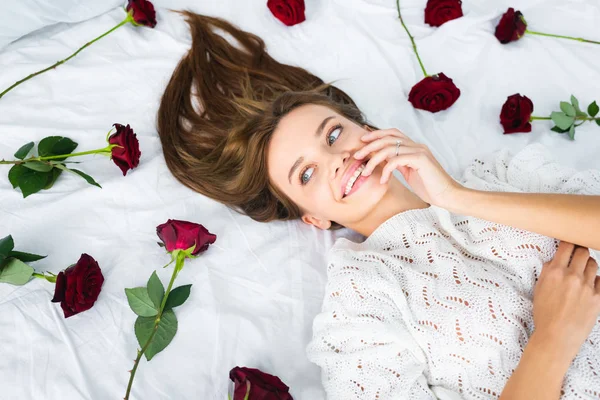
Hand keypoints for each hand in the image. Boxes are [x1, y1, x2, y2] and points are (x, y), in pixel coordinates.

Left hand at [353, 128, 462, 205]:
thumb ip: (398, 162)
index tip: (362, 141)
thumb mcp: (409, 171)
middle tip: (357, 156)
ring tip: (365, 172)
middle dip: (369, 146)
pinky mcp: (420, 159)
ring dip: (373, 160)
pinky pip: (396, 160)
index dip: (376, 134)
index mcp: (414, 146)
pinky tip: (383, 180)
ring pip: (389, 148)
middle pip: (387, 138)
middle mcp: (416, 145)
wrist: (447, 195)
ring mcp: (419, 151)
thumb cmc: (429, 186)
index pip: (392, 133)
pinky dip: (386, 170)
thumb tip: (382, 158)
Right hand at [533, 241, 599, 361]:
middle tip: (577, 255)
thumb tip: (555, 261)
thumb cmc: (544, 315)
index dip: (569, 243)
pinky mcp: (598, 298)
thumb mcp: (538, 289)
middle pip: (583, 252)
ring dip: (588, 265)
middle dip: (580, 251)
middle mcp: (572, 276)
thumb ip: (547, 272)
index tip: (569, 243)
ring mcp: (587, 287)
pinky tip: (589, 286)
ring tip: (583, 271)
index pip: (566, 247)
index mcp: (554, 272)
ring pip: (593, 264)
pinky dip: (595, 280)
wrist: (556, 337)